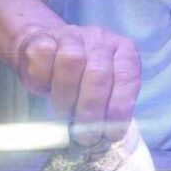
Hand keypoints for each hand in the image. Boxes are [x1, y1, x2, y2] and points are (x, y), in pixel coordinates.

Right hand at [14, 25, 140, 146]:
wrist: (47, 51)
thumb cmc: (80, 79)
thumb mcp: (103, 90)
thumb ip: (109, 105)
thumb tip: (109, 134)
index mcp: (123, 50)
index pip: (127, 77)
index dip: (119, 108)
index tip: (110, 134)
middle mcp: (101, 39)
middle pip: (98, 73)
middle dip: (91, 110)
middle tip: (85, 135)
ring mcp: (72, 35)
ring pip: (71, 60)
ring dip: (66, 95)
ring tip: (64, 115)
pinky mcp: (44, 36)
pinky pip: (44, 55)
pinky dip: (43, 78)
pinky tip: (45, 89)